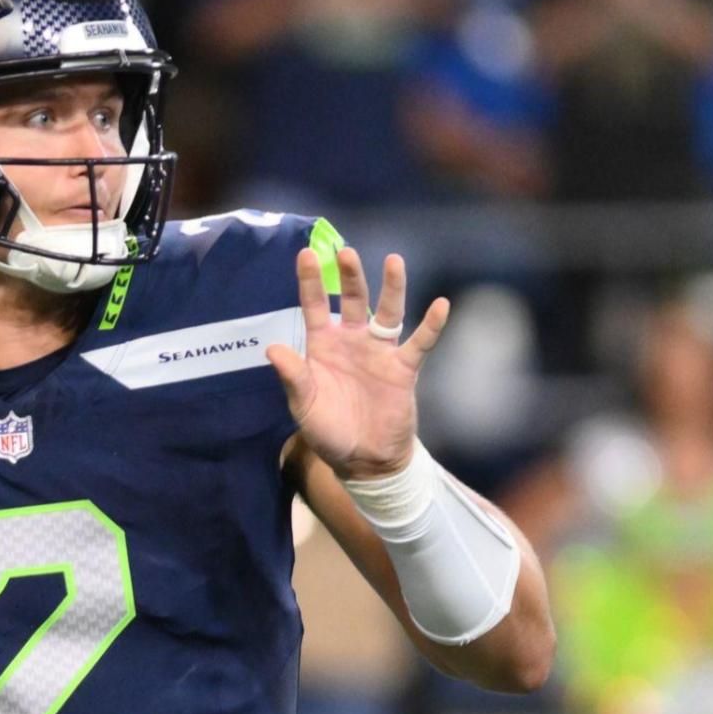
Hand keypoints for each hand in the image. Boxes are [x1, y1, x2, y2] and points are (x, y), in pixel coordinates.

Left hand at [265, 247, 448, 480]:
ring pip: (387, 312)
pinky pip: (419, 343)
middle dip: (350, 277)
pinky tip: (441, 304)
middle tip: (346, 253)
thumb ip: (293, 376)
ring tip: (394, 261)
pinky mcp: (403, 368)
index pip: (314, 306)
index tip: (306, 254)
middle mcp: (351, 341)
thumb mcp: (304, 405)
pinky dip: (431, 325)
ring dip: (392, 288)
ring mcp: (379, 352)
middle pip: (351, 300)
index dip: (310, 281)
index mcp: (322, 346)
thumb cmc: (328, 431)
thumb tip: (271, 349)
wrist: (363, 460)